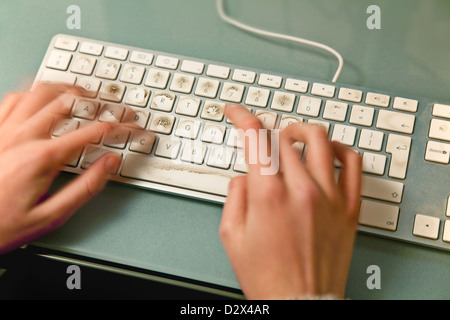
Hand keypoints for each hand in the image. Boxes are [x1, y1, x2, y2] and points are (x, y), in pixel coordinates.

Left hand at [0, 83, 120, 253]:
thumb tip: (110, 164)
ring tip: (84, 92)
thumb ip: (85, 187)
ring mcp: (4, 130)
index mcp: (42, 157)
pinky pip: (14, 98)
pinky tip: (42, 95)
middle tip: (115, 104)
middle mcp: (23, 136)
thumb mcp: (51, 216)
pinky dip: (34, 91)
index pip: (94, 132)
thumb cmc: (1, 224)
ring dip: (67, 89)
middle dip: (99, 101)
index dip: (122, 127)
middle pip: (68, 103)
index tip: (135, 126)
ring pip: (40, 91)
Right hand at [219, 105, 361, 298]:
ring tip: (292, 136)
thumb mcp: (231, 235)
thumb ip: (235, 195)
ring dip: (301, 130)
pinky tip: (329, 151)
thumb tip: (246, 175)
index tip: (235, 111)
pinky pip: (353, 163)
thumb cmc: (267, 275)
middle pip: (284, 137)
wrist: (299, 303)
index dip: (241, 115)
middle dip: (267, 131)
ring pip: (319, 139)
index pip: (255, 136)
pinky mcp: (349, 207)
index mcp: (268, 195)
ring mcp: (329, 196)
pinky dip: (340, 149)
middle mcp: (301, 189)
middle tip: (262, 138)